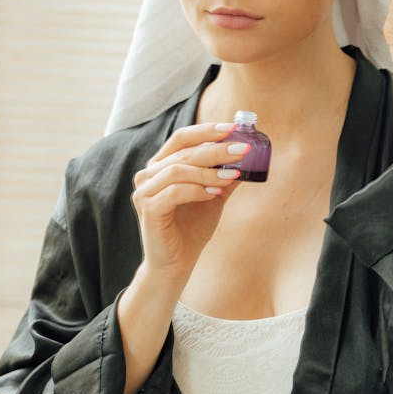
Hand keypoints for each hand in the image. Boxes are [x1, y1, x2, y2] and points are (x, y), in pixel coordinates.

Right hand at [130, 123, 248, 284]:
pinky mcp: (148, 208)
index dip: (206, 130)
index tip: (231, 128)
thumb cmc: (191, 229)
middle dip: (216, 149)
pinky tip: (215, 194)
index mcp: (160, 166)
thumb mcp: (213, 196)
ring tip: (232, 176)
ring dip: (209, 171)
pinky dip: (198, 190)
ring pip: (179, 169)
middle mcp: (148, 174)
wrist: (176, 265)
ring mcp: (144, 191)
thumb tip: (249, 157)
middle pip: (184, 152)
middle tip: (242, 150)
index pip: (181, 138)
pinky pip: (175, 191)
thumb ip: (224, 175)